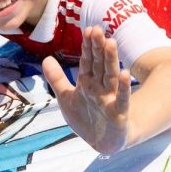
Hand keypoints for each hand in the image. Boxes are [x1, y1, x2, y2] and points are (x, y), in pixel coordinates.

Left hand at [42, 27, 131, 153]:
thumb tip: (46, 58)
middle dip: (97, 48)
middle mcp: (100, 87)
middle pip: (99, 64)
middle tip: (97, 29)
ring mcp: (109, 99)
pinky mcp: (118, 113)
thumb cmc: (86, 117)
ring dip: (111, 60)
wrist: (103, 142)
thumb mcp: (66, 98)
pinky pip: (121, 99)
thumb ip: (57, 78)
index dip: (87, 46)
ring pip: (110, 76)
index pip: (87, 61)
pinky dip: (123, 88)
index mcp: (87, 82)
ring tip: (111, 43)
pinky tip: (124, 73)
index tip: (88, 29)